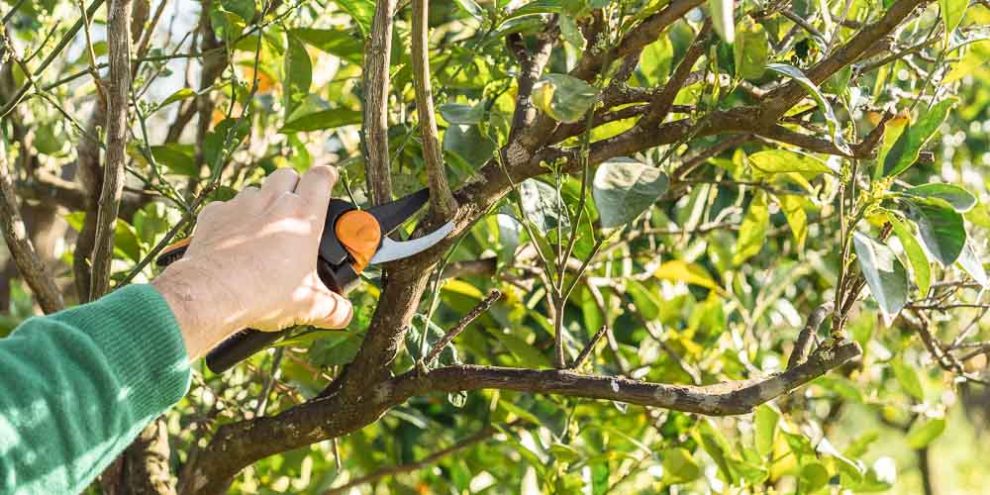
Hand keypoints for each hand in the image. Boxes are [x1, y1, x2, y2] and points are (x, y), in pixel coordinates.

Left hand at [153, 166, 352, 358]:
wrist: (213, 294)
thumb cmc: (265, 294)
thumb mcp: (309, 305)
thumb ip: (333, 308)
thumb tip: (343, 315)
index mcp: (304, 216)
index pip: (321, 177)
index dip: (326, 175)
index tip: (328, 179)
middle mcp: (273, 202)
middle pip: (287, 174)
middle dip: (293, 185)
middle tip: (295, 207)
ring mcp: (240, 205)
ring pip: (255, 189)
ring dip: (262, 202)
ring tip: (263, 227)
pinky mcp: (214, 215)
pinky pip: (226, 207)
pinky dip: (231, 218)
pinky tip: (232, 239)